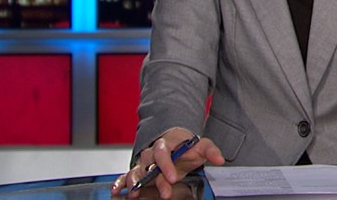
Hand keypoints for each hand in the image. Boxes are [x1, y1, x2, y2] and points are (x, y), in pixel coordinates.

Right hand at [110, 128, 224, 198]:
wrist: (176, 143)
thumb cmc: (187, 146)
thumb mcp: (201, 146)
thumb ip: (210, 151)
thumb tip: (220, 159)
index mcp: (167, 144)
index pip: (163, 152)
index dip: (166, 165)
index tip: (173, 177)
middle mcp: (152, 152)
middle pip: (149, 164)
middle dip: (155, 178)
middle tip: (164, 191)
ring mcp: (144, 162)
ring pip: (135, 170)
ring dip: (134, 181)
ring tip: (134, 193)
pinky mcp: (139, 171)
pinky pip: (126, 175)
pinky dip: (120, 182)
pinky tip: (116, 190)